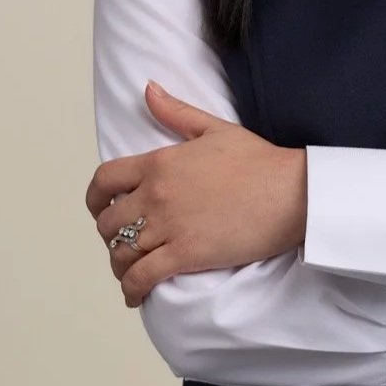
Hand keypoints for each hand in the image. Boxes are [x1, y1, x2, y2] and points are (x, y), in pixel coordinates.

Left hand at [83, 81, 307, 306]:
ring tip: (129, 271)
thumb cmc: (259, 161)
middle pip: (108, 221)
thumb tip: (148, 89)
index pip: (104, 180)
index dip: (94, 198)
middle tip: (124, 242)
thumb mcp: (214, 128)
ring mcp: (169, 225)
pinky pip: (142, 276)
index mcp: (159, 163)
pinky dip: (132, 289)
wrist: (291, 191)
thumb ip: (175, 112)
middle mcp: (156, 194)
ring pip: (121, 252)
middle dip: (110, 235)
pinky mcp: (186, 254)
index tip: (99, 208)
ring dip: (119, 264)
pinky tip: (135, 295)